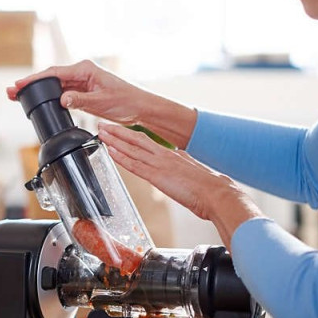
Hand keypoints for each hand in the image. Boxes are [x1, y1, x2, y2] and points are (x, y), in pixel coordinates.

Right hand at [7, 60, 145, 125]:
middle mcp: (80, 72)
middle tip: (11, 92)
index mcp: (84, 69)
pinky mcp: (81, 91)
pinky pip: (61, 93)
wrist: (138, 107)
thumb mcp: (101, 101)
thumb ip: (80, 100)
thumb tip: (61, 99)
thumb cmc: (125, 100)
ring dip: (37, 91)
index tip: (20, 84)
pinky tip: (37, 101)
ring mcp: (80, 82)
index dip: (35, 79)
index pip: (54, 73)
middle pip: (50, 78)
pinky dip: (48, 97)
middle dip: (30, 85)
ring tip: (17, 97)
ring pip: (53, 86)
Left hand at [97, 122, 263, 249]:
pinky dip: (120, 157)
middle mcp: (164, 155)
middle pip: (136, 139)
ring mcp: (160, 164)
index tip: (120, 130)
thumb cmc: (209, 188)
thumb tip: (177, 163)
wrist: (217, 193)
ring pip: (131, 148)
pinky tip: (110, 151)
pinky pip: (134, 165)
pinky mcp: (157, 176)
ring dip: (114, 140)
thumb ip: (182, 166)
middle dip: (117, 131)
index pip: (147, 141)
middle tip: (102, 124)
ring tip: (100, 132)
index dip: (131, 135)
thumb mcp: (193, 171)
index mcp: (172, 154)